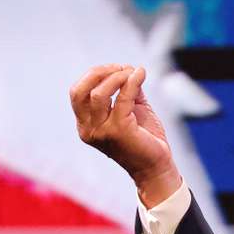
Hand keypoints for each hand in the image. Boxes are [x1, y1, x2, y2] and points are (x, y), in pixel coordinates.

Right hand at [70, 64, 181, 207]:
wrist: (156, 166)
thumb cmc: (144, 140)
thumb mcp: (131, 110)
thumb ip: (126, 90)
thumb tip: (129, 69)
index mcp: (86, 125)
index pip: (77, 92)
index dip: (94, 75)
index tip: (117, 68)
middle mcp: (88, 129)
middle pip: (80, 90)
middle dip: (100, 72)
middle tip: (122, 68)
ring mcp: (101, 131)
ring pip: (98, 93)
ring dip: (117, 76)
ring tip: (133, 72)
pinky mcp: (119, 130)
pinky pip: (123, 98)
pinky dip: (132, 81)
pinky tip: (141, 74)